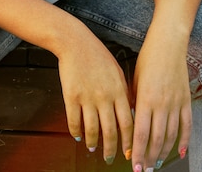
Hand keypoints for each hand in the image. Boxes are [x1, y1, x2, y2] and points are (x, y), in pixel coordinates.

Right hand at [58, 30, 133, 163]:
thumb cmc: (97, 55)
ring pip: (92, 130)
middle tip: (109, 158)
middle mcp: (104, 96)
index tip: (130, 153)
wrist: (75, 42)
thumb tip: (129, 114)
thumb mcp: (117, 72)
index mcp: (119, 90)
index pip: (128, 123)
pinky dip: (76, 132)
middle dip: (111, 150)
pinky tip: (77, 135)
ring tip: (93, 148)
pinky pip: (74, 121)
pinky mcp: (71, 96)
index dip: (129, 142)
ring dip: (93, 143)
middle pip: (110, 131)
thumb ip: (124, 93)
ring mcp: (87, 97)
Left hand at [131, 33, 191, 169]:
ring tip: (157, 164)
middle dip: (149, 158)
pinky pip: (187, 125)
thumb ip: (134, 102)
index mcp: (146, 99)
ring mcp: (176, 103)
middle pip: (156, 139)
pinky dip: (185, 141)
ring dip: (163, 153)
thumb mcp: (134, 80)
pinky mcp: (186, 100)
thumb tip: (130, 123)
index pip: (140, 134)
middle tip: (144, 170)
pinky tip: (181, 152)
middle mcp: (162, 104)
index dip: (137, 153)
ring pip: (171, 136)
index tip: (133, 166)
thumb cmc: (147, 58)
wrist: (168, 43)